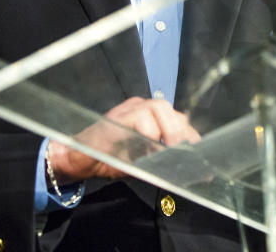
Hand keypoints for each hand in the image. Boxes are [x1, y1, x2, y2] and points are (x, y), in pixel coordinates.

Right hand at [47, 96, 200, 182]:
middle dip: (181, 132)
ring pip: (159, 107)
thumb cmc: (108, 160)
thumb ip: (159, 158)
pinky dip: (149, 133)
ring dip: (168, 130)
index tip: (198, 151)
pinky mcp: (117, 116)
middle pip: (169, 110)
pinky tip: (149, 147)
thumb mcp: (140, 161)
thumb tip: (184, 167)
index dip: (188, 134)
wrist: (77, 159)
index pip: (175, 118)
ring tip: (170, 148)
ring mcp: (128, 109)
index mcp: (147, 116)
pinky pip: (141, 117)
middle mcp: (139, 107)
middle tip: (184, 152)